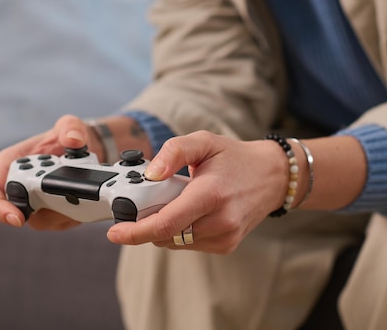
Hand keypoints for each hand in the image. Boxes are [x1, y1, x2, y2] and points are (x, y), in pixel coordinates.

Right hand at [0, 115, 102, 230]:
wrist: (86, 148)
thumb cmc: (67, 135)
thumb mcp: (70, 125)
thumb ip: (70, 127)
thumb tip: (73, 140)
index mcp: (9, 164)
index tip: (16, 218)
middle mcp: (18, 185)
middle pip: (19, 212)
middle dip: (43, 210)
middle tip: (67, 199)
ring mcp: (34, 201)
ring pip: (42, 221)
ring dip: (61, 212)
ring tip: (80, 193)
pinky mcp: (51, 211)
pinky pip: (60, 222)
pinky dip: (73, 214)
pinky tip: (85, 200)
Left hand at [106, 131, 289, 253]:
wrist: (272, 176)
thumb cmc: (235, 157)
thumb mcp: (204, 141)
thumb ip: (174, 151)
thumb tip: (150, 174)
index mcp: (211, 194)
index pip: (165, 224)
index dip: (135, 232)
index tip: (114, 232)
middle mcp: (220, 220)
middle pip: (166, 235)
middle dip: (147, 222)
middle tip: (147, 201)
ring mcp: (225, 236)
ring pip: (175, 242)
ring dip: (164, 227)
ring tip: (177, 201)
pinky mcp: (227, 245)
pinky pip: (189, 244)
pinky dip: (180, 231)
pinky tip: (191, 212)